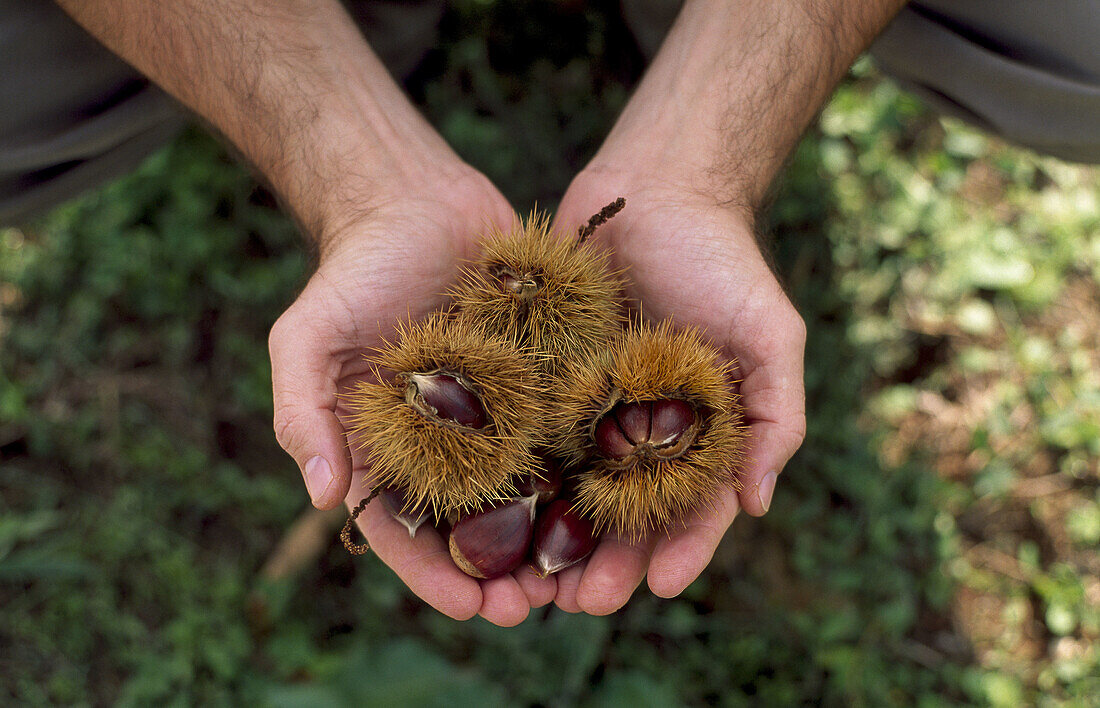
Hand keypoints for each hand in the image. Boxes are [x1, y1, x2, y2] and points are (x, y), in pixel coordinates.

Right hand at [268, 170, 556, 625]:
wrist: (417, 200)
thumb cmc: (354, 270)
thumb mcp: (306, 337)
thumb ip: (304, 413)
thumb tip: (324, 500)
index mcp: (389, 451)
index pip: (408, 532)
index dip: (434, 576)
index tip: (472, 608)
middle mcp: (449, 444)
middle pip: (477, 529)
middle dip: (505, 574)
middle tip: (539, 605)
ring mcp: (502, 415)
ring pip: (532, 494)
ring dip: (554, 540)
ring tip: (584, 574)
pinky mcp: (545, 380)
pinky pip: (569, 434)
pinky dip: (589, 472)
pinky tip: (618, 500)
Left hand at [549, 170, 806, 613]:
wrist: (657, 190)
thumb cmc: (724, 261)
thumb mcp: (772, 335)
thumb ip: (777, 417)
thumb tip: (758, 506)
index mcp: (698, 434)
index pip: (693, 509)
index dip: (682, 552)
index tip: (660, 585)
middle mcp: (640, 433)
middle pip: (623, 516)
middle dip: (607, 563)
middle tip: (581, 602)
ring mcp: (588, 409)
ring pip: (568, 492)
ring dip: (553, 541)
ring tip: (533, 582)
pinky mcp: (542, 379)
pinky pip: (527, 434)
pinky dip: (512, 477)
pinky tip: (490, 512)